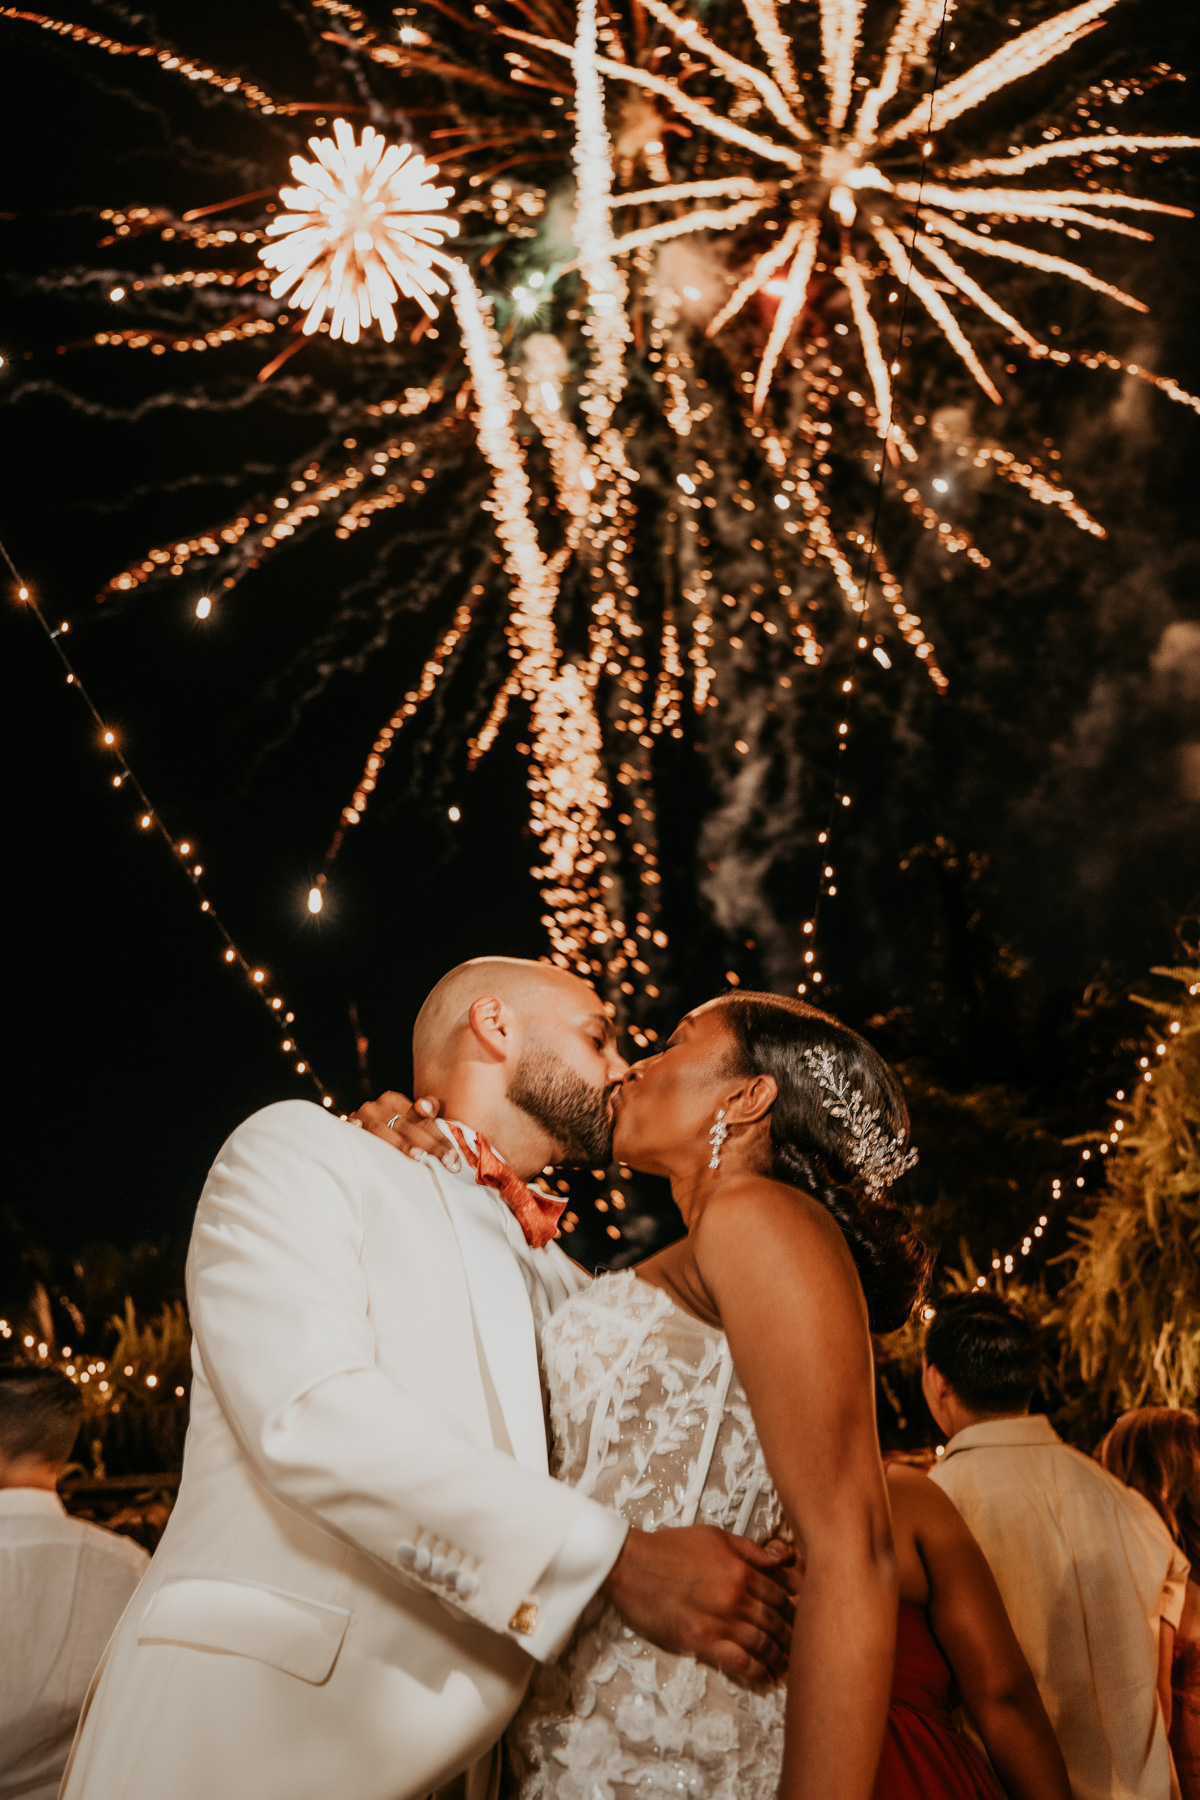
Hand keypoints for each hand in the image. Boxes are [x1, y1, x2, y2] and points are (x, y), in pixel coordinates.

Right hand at [350, 1092, 461, 1169]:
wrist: (353, 1127)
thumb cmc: (385, 1130)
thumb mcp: (406, 1120)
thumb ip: (423, 1116)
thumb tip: (426, 1107)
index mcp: (395, 1101)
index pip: (423, 1121)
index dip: (440, 1139)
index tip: (454, 1157)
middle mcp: (378, 1106)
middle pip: (408, 1127)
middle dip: (429, 1146)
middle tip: (446, 1163)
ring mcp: (361, 1117)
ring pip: (383, 1131)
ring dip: (400, 1144)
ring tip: (419, 1157)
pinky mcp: (346, 1128)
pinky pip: (351, 1129)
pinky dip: (355, 1128)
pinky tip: (359, 1128)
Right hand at [601, 1525, 794, 1687]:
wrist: (632, 1565)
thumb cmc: (671, 1547)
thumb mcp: (715, 1536)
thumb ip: (750, 1549)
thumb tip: (780, 1558)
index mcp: (741, 1569)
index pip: (780, 1593)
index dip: (793, 1607)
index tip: (802, 1617)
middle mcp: (736, 1596)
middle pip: (775, 1620)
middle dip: (790, 1634)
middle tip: (800, 1645)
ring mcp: (720, 1620)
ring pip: (762, 1643)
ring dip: (778, 1656)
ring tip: (786, 1665)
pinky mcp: (702, 1641)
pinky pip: (738, 1661)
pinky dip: (755, 1671)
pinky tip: (763, 1676)